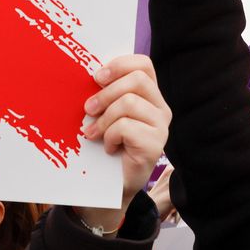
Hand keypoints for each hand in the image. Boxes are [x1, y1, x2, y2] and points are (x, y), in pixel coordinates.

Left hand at [81, 55, 171, 221]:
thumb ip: (105, 93)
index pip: (143, 64)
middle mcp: (160, 107)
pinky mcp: (155, 144)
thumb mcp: (105, 113)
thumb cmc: (106, 143)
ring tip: (94, 133)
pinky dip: (109, 136)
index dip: (120, 65)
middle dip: (106, 93)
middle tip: (88, 109)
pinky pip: (126, 127)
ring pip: (129, 103)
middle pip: (137, 80)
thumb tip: (90, 76)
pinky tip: (109, 147)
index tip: (97, 77)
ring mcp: (161, 126)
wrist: (110, 184)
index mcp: (149, 95)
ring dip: (104, 119)